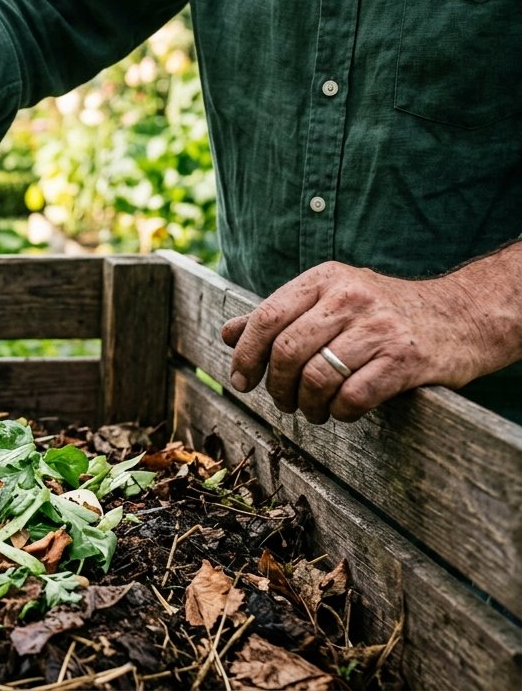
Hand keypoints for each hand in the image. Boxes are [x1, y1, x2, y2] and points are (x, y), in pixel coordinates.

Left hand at [220, 252, 521, 423]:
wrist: (462, 315)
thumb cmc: (384, 311)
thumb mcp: (331, 298)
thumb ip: (280, 314)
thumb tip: (227, 333)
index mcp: (326, 279)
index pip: (267, 317)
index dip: (246, 355)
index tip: (240, 381)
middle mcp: (351, 297)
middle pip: (287, 351)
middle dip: (276, 386)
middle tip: (281, 401)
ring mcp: (379, 327)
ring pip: (316, 377)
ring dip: (307, 405)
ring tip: (313, 410)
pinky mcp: (405, 359)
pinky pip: (353, 397)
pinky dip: (340, 412)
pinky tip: (343, 411)